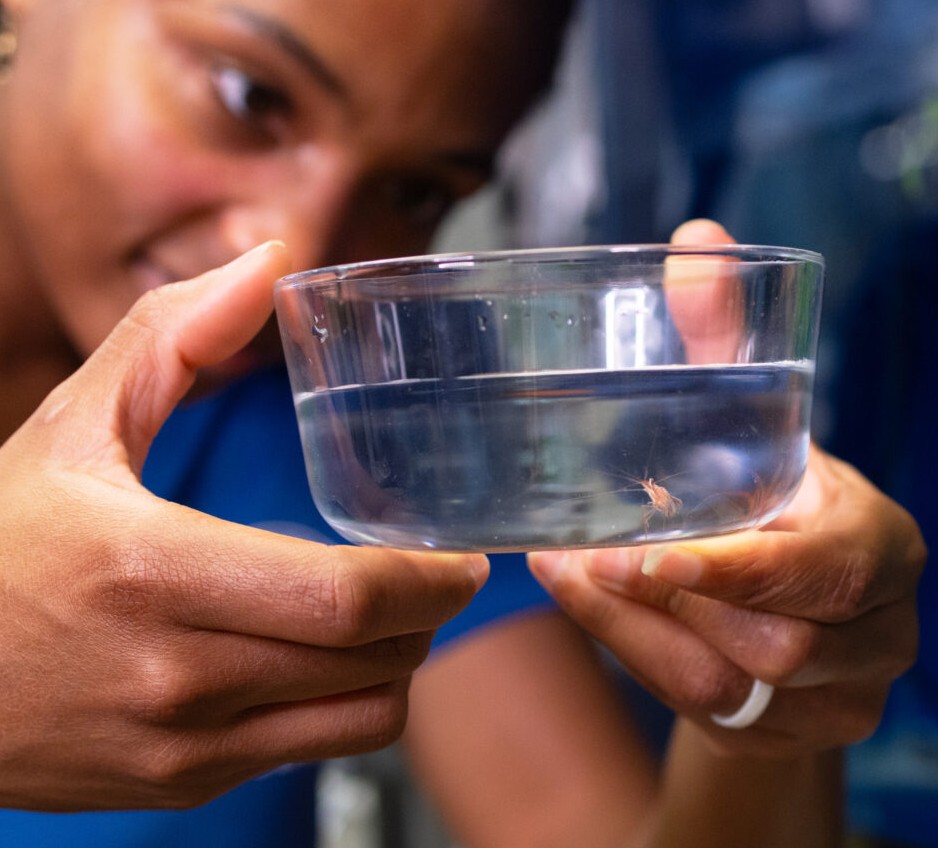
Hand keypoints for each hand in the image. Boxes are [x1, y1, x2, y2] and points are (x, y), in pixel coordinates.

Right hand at [0, 243, 487, 810]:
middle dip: (431, 613)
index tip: (463, 556)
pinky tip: (324, 658)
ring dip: (399, 661)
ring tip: (387, 615)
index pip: (347, 596)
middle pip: (371, 655)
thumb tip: (268, 266)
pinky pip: (313, 750)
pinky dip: (348, 703)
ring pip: (360, 715)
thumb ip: (174, 336)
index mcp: (152, 568)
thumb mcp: (73, 426)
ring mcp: (180, 742)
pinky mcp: (180, 782)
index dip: (431, 579)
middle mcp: (175, 670)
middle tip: (440, 575)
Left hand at [528, 220, 925, 758]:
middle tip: (575, 557)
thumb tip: (698, 241)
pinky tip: (586, 607)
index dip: (745, 571)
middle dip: (665, 607)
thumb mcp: (761, 425)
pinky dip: (634, 659)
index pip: (830, 571)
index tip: (654, 555)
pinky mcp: (786, 734)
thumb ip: (726, 341)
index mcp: (879, 543)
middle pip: (777, 646)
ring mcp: (838, 697)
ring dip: (632, 633)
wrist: (795, 606)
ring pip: (725, 689)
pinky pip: (701, 716)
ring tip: (563, 575)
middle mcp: (875, 628)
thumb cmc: (778, 500)